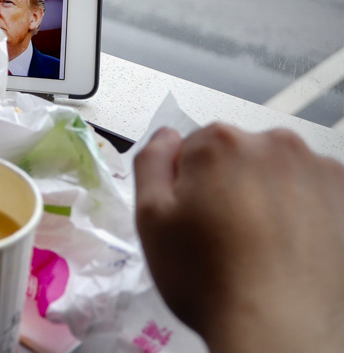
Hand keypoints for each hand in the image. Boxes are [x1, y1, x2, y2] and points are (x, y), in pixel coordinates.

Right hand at [134, 124, 343, 352]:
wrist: (278, 331)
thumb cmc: (208, 278)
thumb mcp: (150, 218)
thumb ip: (151, 162)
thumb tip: (167, 137)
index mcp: (222, 142)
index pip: (194, 147)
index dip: (188, 184)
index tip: (193, 218)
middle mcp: (275, 144)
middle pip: (239, 154)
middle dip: (229, 184)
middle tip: (223, 235)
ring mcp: (318, 171)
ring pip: (277, 173)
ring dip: (267, 196)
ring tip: (259, 245)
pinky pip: (312, 191)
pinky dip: (301, 211)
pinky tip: (289, 246)